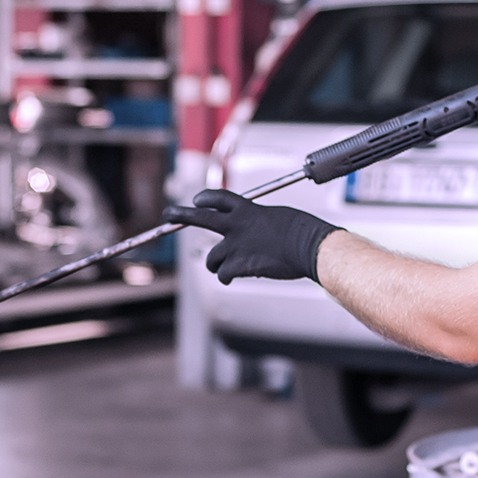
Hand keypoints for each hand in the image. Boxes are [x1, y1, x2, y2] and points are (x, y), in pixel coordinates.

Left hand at [163, 190, 339, 283]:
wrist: (309, 246)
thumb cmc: (302, 232)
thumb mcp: (278, 217)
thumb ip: (260, 223)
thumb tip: (257, 234)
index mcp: (248, 210)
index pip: (219, 198)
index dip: (205, 198)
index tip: (196, 201)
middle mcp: (237, 225)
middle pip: (201, 217)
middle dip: (181, 215)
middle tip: (168, 214)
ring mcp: (236, 245)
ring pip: (211, 258)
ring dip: (215, 264)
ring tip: (221, 268)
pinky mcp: (239, 264)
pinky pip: (223, 274)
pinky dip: (226, 278)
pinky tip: (232, 279)